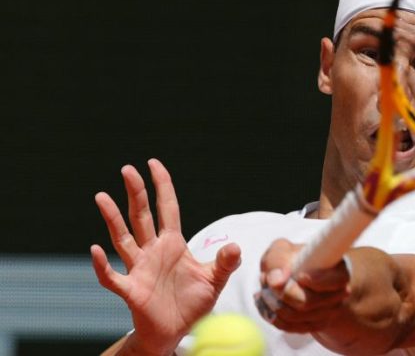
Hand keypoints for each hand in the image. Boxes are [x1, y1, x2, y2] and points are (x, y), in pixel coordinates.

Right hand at [90, 159, 241, 355]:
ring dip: (113, 219)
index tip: (153, 163)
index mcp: (173, 243)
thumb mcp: (214, 280)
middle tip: (128, 169)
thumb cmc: (192, 303)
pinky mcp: (131, 290)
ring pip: (123, 238)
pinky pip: (112, 276)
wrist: (177, 332)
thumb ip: (225, 263)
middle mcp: (153, 251)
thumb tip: (237, 246)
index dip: (162, 185)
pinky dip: (102, 265)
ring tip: (101, 196)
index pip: (167, 208)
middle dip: (136, 192)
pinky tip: (95, 250)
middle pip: (142, 216)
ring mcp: (139, 268)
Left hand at [255, 238, 349, 332]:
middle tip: (265, 278)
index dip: (315, 281)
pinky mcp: (314, 326)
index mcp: (338, 272)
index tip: (299, 276)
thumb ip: (278, 260)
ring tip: (265, 287)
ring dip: (271, 303)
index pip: (334, 282)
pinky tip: (265, 301)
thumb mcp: (283, 251)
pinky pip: (288, 326)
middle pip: (306, 302)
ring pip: (294, 317)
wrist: (296, 276)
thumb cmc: (291, 260)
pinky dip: (271, 314)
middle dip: (280, 292)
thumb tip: (276, 281)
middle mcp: (338, 295)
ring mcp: (327, 313)